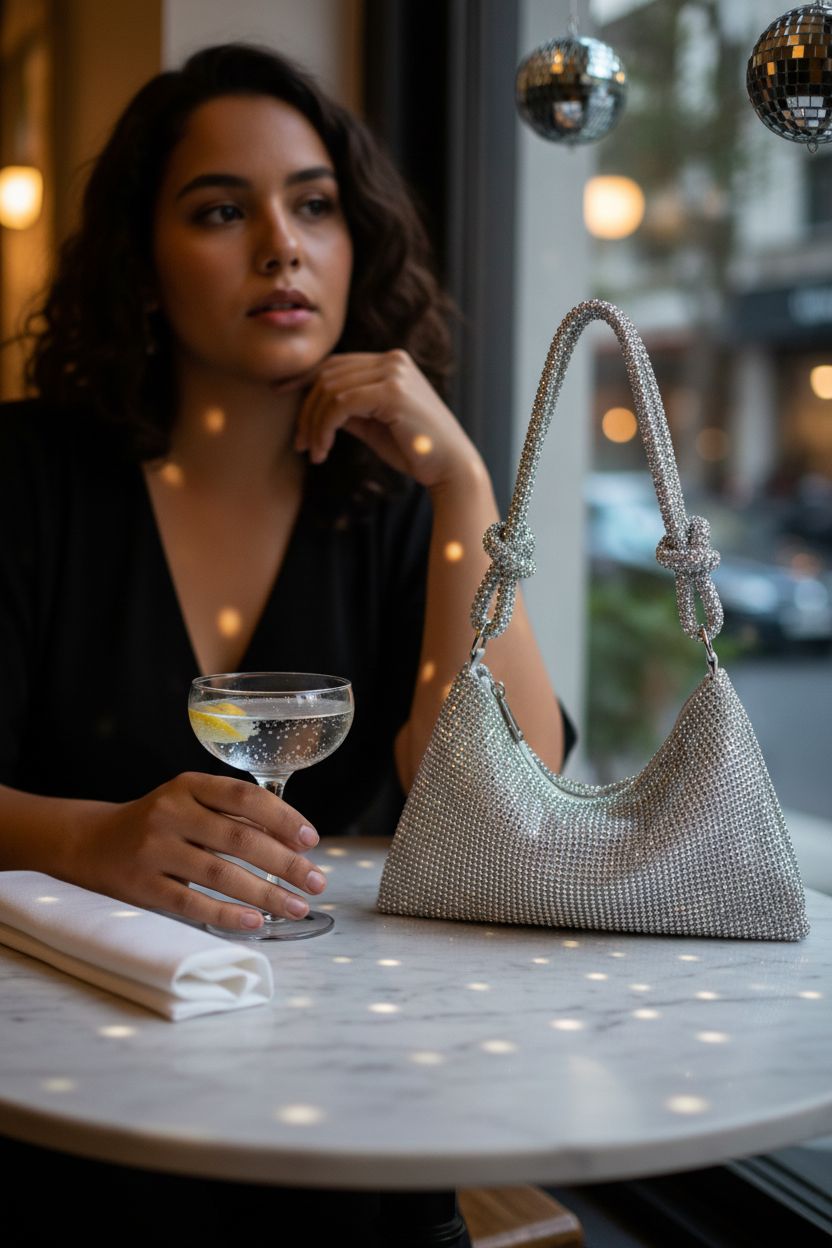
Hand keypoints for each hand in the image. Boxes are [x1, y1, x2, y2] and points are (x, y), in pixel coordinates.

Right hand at [72, 773, 325, 932]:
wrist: (92, 842)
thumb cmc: (158, 823)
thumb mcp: (190, 803)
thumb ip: (232, 815)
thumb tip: (294, 842)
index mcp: (188, 786)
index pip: (245, 796)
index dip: (283, 818)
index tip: (311, 840)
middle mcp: (171, 813)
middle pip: (240, 838)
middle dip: (286, 863)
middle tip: (317, 881)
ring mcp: (154, 850)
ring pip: (221, 874)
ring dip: (266, 893)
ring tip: (298, 907)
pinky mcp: (142, 885)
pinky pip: (192, 902)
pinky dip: (227, 913)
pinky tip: (255, 921)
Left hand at [293, 350, 483, 488]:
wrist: (450, 468)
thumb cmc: (415, 451)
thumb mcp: (373, 425)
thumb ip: (348, 410)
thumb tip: (313, 406)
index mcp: (391, 362)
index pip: (336, 364)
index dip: (304, 380)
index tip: (282, 397)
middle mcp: (393, 360)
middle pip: (328, 375)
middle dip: (306, 410)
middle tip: (301, 445)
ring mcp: (394, 373)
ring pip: (330, 389)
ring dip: (314, 424)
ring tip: (314, 452)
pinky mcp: (392, 392)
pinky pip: (340, 404)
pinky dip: (324, 428)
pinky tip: (324, 450)